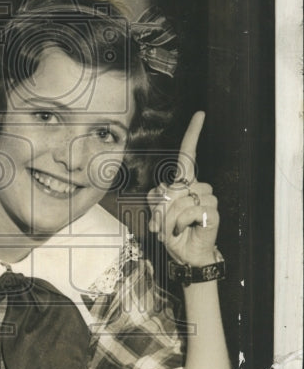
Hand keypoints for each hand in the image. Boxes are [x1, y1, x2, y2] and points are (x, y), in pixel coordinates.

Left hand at [147, 111, 219, 266]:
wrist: (186, 254)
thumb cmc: (172, 231)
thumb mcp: (157, 213)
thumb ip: (156, 198)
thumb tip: (164, 191)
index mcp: (184, 182)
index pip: (188, 154)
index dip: (193, 134)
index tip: (200, 114)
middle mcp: (198, 187)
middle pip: (173, 187)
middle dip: (160, 208)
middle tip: (160, 224)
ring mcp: (208, 199)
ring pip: (181, 200)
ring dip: (169, 217)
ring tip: (171, 228)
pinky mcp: (213, 213)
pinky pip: (191, 210)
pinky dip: (180, 222)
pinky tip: (181, 230)